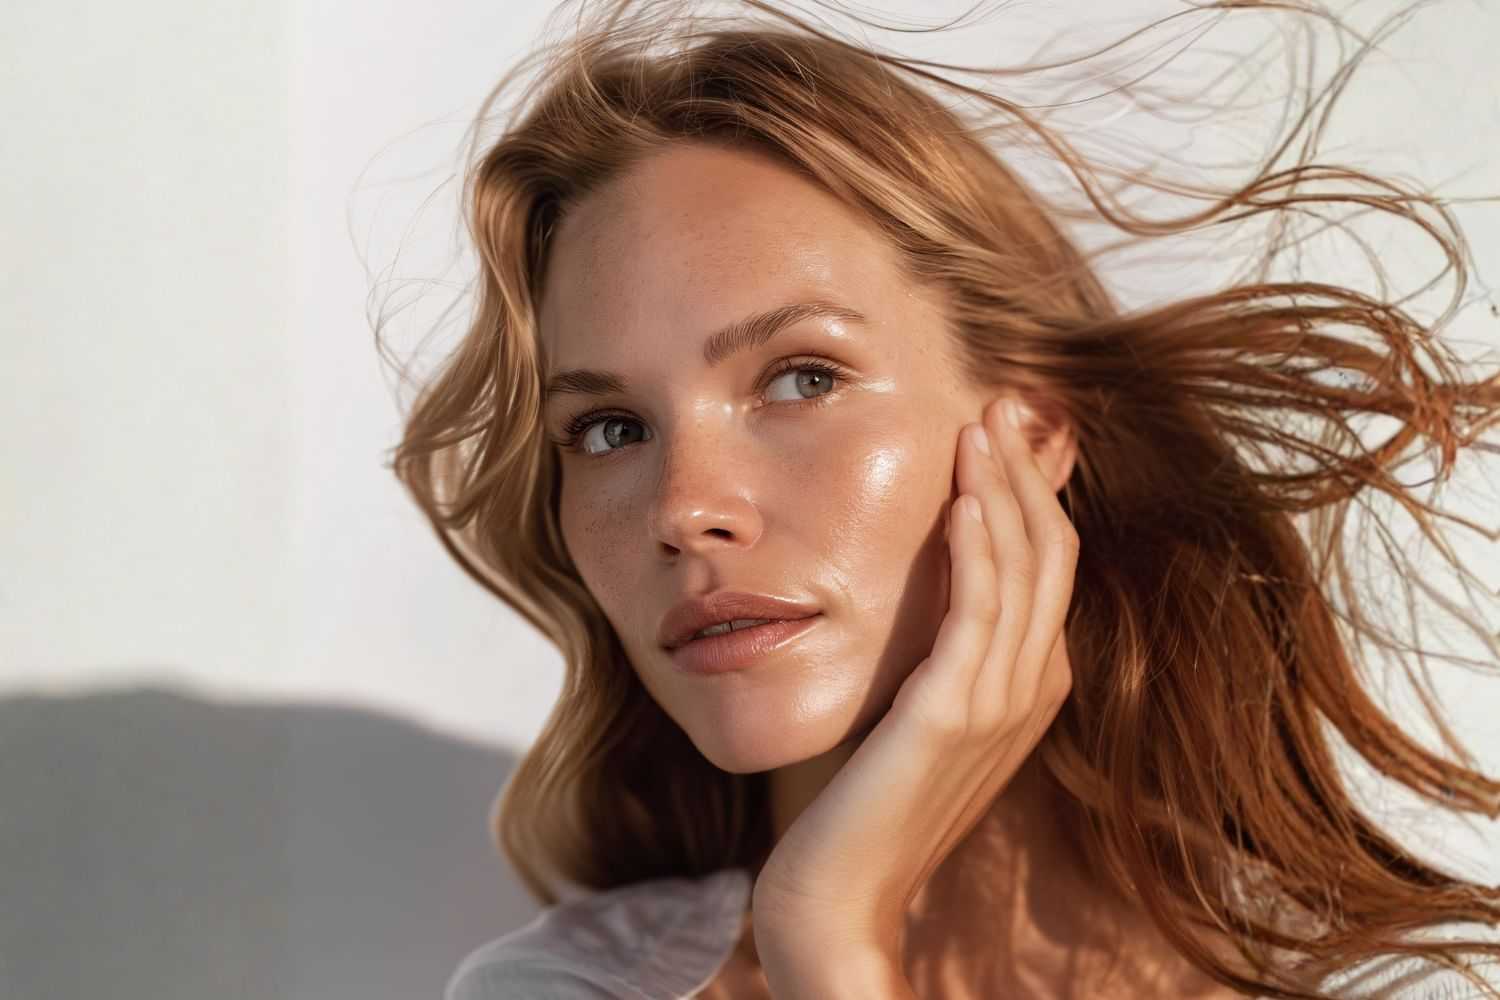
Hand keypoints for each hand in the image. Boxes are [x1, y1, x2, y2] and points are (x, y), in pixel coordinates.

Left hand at [750, 396, 1078, 962]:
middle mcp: (1028, 691)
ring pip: (1024, 572)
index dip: (1034, 494)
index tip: (1003, 433)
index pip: (1049, 567)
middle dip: (1027, 473)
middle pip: (1050, 556)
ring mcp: (997, 706)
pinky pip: (980, 615)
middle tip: (1002, 403)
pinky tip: (965, 499)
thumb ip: (940, 654)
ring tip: (982, 424)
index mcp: (1026, 687)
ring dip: (1005, 490)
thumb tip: (928, 584)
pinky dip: (979, 550)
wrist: (835, 895)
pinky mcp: (951, 717)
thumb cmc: (863, 801)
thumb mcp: (917, 711)